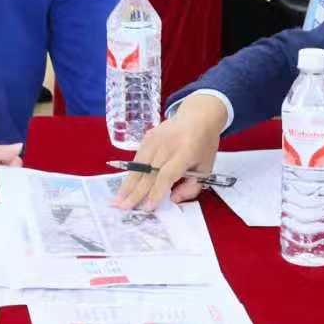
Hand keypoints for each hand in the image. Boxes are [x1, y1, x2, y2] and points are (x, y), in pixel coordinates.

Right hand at [112, 97, 226, 209]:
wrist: (199, 116)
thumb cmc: (204, 146)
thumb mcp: (206, 168)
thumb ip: (191, 187)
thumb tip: (171, 199)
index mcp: (186, 151)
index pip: (167, 174)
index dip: (156, 191)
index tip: (148, 207)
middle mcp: (167, 144)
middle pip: (148, 171)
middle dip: (135, 192)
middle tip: (123, 208)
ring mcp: (155, 138)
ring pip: (138, 165)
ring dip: (127, 184)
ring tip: (117, 200)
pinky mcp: (147, 136)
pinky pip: (137, 158)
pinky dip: (130, 173)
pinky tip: (124, 187)